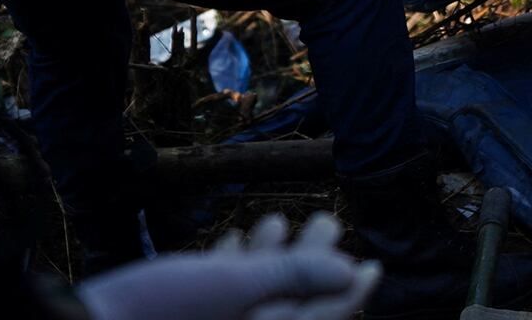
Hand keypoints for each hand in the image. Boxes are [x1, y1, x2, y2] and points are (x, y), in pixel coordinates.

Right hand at [77, 211, 379, 319]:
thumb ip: (292, 274)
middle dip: (309, 260)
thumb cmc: (158, 313)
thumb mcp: (232, 285)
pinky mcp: (186, 315)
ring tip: (275, 221)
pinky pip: (222, 295)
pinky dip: (232, 267)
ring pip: (255, 294)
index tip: (372, 265)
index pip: (321, 318)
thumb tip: (351, 271)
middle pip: (291, 300)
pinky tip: (234, 239)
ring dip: (269, 256)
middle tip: (326, 221)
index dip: (350, 293)